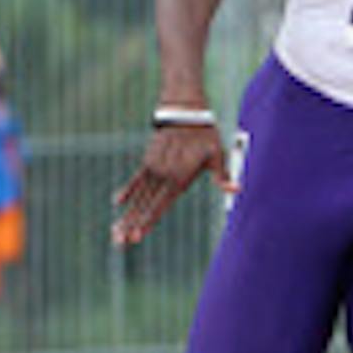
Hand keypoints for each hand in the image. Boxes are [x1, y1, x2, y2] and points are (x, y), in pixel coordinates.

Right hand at [109, 123, 234, 247]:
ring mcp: (153, 167)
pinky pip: (136, 179)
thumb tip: (236, 190)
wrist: (184, 110)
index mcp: (178, 177)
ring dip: (126, 214)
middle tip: (119, 241)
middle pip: (144, 205)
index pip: (160, 205)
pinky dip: (127, 191)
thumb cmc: (206, 135)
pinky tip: (116, 202)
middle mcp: (162, 175)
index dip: (148, 221)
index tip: (137, 235)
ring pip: (137, 196)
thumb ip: (223, 176)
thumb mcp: (217, 155)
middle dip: (131, 224)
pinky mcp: (148, 160)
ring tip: (115, 231)